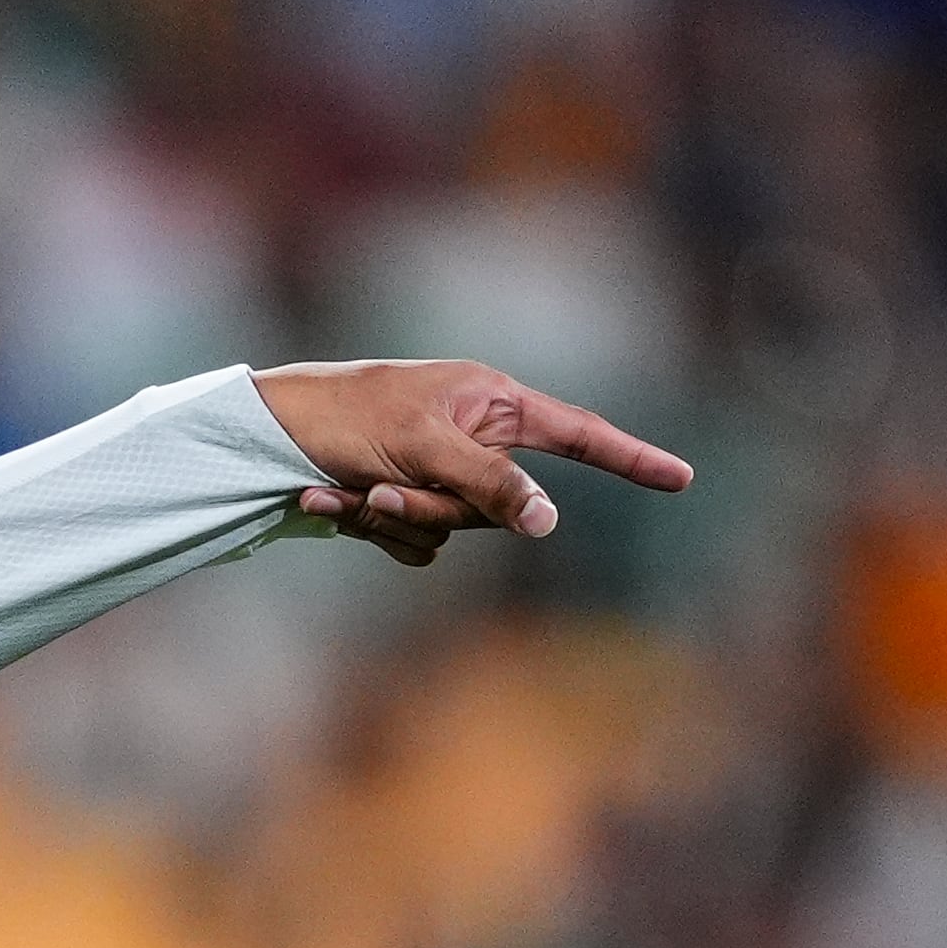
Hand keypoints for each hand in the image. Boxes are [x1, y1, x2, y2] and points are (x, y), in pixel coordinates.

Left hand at [252, 358, 692, 566]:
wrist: (264, 436)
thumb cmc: (347, 420)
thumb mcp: (424, 447)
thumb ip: (490, 483)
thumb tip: (548, 522)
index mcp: (492, 403)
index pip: (578, 434)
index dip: (629, 457)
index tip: (682, 478)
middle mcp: (474, 438)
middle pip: (494, 508)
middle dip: (432, 509)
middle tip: (376, 491)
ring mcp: (440, 477)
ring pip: (447, 533)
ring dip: (388, 522)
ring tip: (339, 492)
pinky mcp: (404, 506)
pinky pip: (410, 544)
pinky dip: (366, 530)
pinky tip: (322, 500)